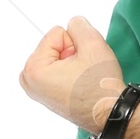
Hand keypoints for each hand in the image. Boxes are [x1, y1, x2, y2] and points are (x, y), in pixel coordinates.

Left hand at [19, 15, 125, 134]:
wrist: (110, 114)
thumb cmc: (100, 86)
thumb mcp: (93, 44)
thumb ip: (79, 26)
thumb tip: (74, 24)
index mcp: (34, 69)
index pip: (57, 33)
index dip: (74, 43)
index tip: (82, 61)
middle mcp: (29, 81)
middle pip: (53, 45)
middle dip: (70, 52)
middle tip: (83, 70)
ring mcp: (37, 91)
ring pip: (57, 57)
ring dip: (71, 63)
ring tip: (82, 78)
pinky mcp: (46, 96)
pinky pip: (58, 71)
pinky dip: (69, 73)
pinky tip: (80, 85)